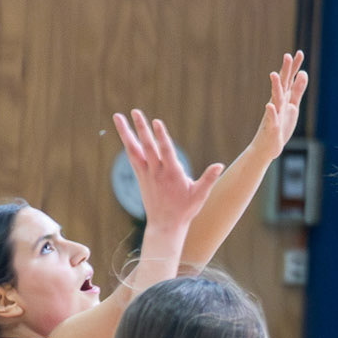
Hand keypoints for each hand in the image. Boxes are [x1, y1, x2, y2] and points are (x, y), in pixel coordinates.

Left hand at [113, 109, 222, 232]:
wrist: (165, 226)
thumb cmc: (185, 210)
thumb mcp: (200, 195)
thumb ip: (209, 179)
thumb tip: (220, 165)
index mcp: (172, 174)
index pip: (166, 151)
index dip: (161, 136)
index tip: (156, 122)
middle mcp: (156, 172)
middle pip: (147, 146)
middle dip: (141, 128)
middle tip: (135, 111)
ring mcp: (146, 174)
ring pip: (133, 150)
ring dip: (126, 133)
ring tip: (118, 117)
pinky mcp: (141, 177)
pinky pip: (133, 157)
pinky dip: (128, 144)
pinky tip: (125, 134)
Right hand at [254, 52, 307, 163]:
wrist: (267, 147)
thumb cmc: (279, 126)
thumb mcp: (292, 106)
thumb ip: (297, 90)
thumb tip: (303, 72)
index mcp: (284, 98)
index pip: (289, 79)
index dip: (294, 67)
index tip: (299, 52)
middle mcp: (277, 103)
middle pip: (282, 84)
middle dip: (285, 71)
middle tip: (287, 55)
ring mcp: (274, 114)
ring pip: (275, 99)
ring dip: (275, 87)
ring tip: (274, 75)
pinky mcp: (272, 127)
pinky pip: (271, 119)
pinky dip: (271, 112)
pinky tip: (270, 105)